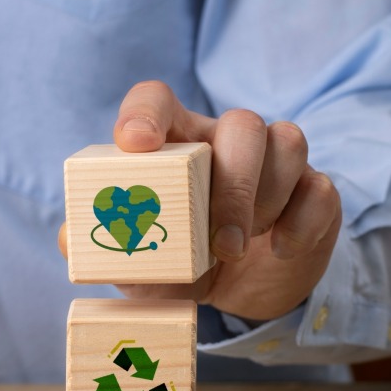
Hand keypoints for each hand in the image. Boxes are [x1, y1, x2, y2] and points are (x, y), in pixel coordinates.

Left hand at [60, 81, 341, 321]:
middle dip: (234, 185)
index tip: (136, 144)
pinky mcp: (312, 192)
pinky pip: (320, 187)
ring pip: (287, 143)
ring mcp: (275, 162)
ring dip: (265, 200)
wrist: (238, 291)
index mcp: (175, 143)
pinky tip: (280, 251)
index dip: (146, 114)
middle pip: (241, 124)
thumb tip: (70, 238)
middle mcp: (225, 140)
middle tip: (221, 243)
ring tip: (241, 248)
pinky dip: (301, 221)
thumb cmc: (180, 262)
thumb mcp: (139, 262)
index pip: (157, 99)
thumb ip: (106, 247)